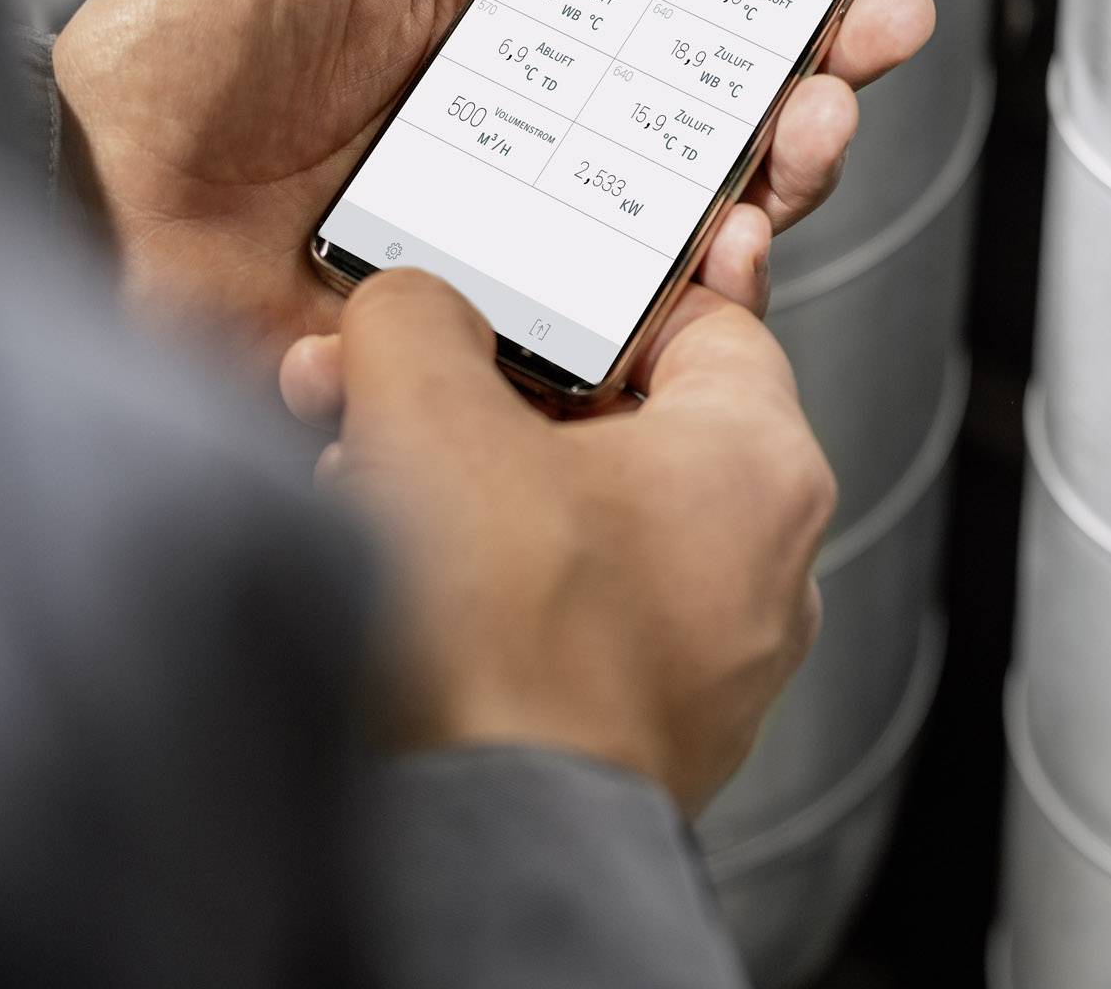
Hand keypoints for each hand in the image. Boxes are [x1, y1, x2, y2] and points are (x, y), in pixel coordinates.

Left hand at [54, 0, 934, 365]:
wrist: (91, 216)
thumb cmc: (167, 69)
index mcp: (485, 37)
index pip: (654, 12)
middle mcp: (520, 145)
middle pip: (703, 121)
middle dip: (812, 77)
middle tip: (869, 41)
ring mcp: (514, 245)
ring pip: (688, 227)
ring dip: (775, 180)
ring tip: (806, 134)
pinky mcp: (488, 339)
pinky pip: (615, 338)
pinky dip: (688, 304)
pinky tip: (716, 251)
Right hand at [284, 269, 835, 814]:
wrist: (475, 845)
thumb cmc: (499, 645)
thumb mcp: (431, 410)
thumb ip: (420, 319)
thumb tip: (409, 307)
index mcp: (761, 466)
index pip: (704, 319)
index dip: (603, 280)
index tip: (535, 265)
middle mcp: (757, 564)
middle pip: (613, 417)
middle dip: (481, 383)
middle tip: (395, 360)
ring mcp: (702, 659)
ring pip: (571, 513)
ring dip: (456, 470)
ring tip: (348, 449)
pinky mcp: (632, 728)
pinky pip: (556, 605)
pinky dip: (474, 566)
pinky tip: (377, 543)